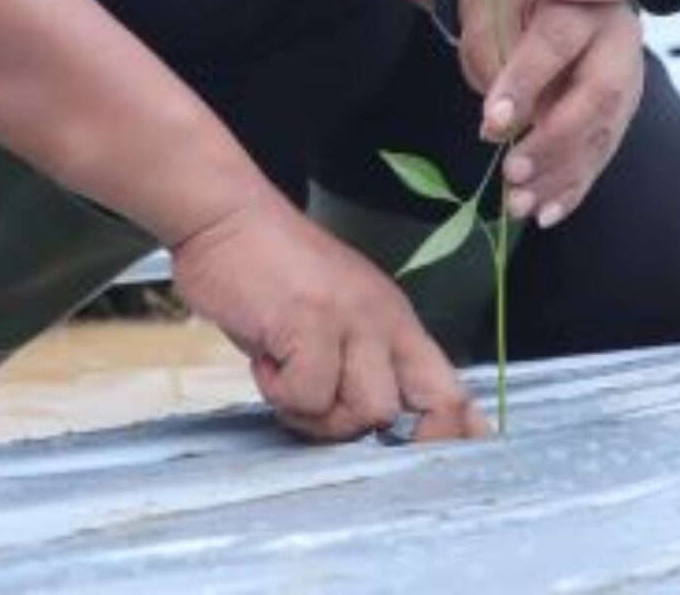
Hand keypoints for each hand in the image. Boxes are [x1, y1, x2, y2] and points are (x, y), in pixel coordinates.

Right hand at [167, 196, 478, 445]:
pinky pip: (307, 395)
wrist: (227, 218)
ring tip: (284, 375)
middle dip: (349, 428)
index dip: (453, 433)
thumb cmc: (273, 274)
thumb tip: (375, 424)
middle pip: (398, 412)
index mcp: (396, 321)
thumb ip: (358, 365)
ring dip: (312, 412)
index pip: (449, 388)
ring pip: (360, 412)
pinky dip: (277, 390)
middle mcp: (384, 320)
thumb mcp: (333, 318)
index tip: (448, 461)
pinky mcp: (310, 321)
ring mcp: (350, 319)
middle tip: (311, 405)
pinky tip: (265, 356)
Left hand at [452, 0, 643, 228]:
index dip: (524, 86)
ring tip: (518, 203)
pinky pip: (600, 154)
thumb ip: (497, 64)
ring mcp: (627, 80)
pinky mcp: (621, 114)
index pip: (556, 45)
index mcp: (582, 3)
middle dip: (554, 143)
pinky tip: (547, 213)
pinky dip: (573, 188)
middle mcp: (617, 41)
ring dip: (559, 176)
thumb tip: (500, 127)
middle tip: (512, 172)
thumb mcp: (494, 19)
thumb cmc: (510, 8)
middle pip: (598, 97)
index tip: (490, 124)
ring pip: (601, 135)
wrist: (537, 3)